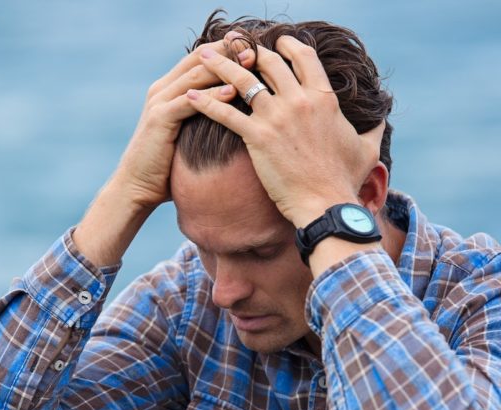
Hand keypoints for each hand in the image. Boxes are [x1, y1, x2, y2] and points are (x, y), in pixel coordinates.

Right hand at [116, 38, 240, 209]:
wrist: (136, 187)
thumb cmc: (165, 168)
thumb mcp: (187, 137)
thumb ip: (202, 120)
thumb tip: (234, 120)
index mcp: (169, 89)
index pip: (201, 58)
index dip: (227, 50)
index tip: (255, 49)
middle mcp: (162, 89)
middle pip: (200, 58)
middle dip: (229, 51)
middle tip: (257, 49)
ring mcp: (159, 101)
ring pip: (196, 74)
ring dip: (225, 68)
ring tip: (251, 64)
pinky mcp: (159, 118)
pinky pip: (190, 101)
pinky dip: (212, 95)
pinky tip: (233, 92)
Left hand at [186, 36, 384, 226]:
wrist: (326, 205)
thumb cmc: (345, 181)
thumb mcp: (367, 150)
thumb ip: (374, 129)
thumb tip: (383, 119)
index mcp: (324, 98)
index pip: (302, 57)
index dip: (287, 45)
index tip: (275, 42)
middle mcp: (299, 100)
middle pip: (268, 62)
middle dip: (248, 50)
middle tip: (232, 44)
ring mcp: (277, 117)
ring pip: (242, 80)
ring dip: (219, 64)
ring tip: (203, 56)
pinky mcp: (257, 137)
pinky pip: (225, 113)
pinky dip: (205, 103)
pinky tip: (189, 97)